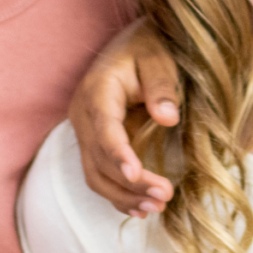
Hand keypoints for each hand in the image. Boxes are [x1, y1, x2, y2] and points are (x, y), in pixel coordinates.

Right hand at [69, 20, 179, 217]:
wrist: (133, 44)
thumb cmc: (148, 47)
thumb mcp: (159, 57)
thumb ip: (162, 86)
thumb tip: (168, 118)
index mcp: (97, 91)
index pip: (104, 128)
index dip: (118, 154)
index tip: (135, 175)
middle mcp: (84, 114)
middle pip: (99, 159)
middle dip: (129, 183)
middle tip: (165, 197)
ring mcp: (86, 131)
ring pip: (95, 174)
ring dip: (123, 195)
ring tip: (157, 207)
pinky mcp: (95, 144)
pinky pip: (99, 175)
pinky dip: (118, 195)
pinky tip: (140, 209)